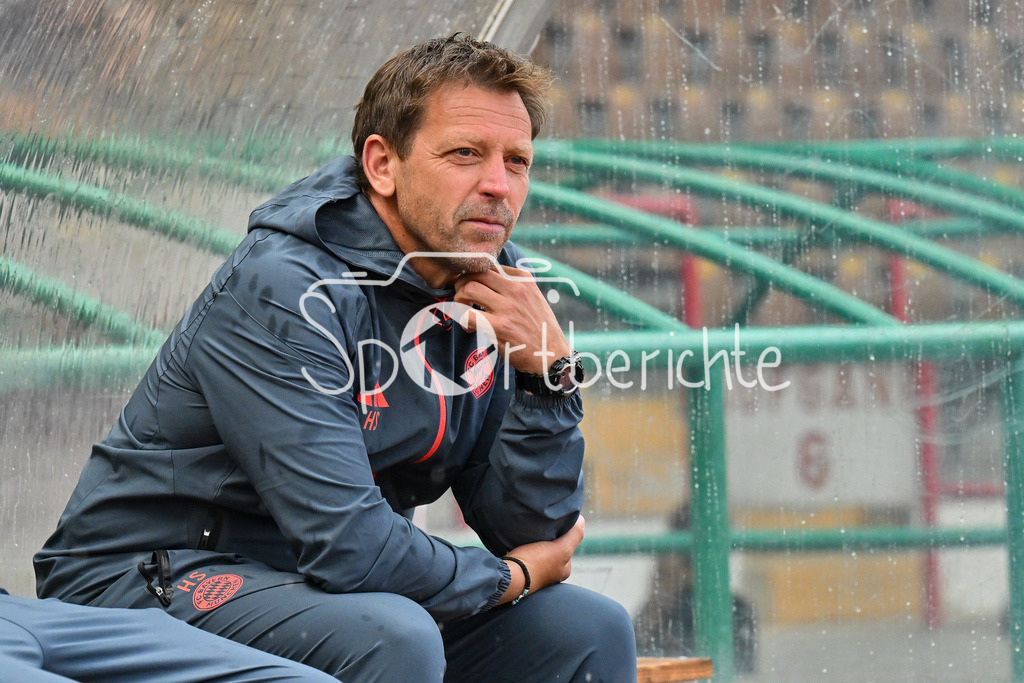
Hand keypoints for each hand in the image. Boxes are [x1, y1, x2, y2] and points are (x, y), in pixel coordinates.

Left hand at [453, 266, 570, 374]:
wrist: (552, 355)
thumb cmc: (541, 329)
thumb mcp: (534, 298)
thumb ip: (515, 287)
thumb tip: (489, 280)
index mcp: (524, 280)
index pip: (489, 266)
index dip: (474, 276)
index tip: (471, 287)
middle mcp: (516, 289)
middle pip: (476, 273)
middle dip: (462, 283)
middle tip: (461, 298)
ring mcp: (507, 307)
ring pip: (469, 289)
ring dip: (460, 299)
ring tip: (464, 311)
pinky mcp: (500, 327)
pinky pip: (468, 315)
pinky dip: (463, 320)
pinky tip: (469, 328)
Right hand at [498, 516, 584, 604]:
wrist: (508, 577)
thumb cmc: (535, 563)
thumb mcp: (561, 549)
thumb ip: (574, 535)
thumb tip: (582, 521)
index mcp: (564, 571)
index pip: (567, 546)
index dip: (562, 534)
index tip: (553, 527)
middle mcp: (552, 576)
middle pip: (553, 550)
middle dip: (548, 540)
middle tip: (539, 531)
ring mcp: (537, 576)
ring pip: (539, 553)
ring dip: (535, 545)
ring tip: (529, 537)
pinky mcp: (522, 573)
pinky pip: (527, 557)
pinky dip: (525, 550)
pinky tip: (520, 545)